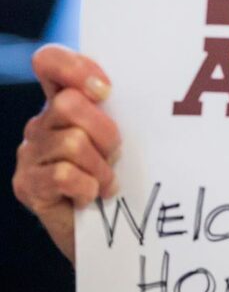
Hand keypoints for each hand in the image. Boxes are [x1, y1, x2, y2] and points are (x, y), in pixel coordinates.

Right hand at [12, 45, 120, 263]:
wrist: (105, 230)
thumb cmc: (118, 173)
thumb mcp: (119, 134)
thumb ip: (115, 108)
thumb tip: (140, 88)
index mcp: (63, 100)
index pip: (49, 61)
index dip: (74, 67)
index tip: (106, 90)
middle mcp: (40, 121)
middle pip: (69, 103)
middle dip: (104, 130)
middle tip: (116, 153)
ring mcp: (29, 152)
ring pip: (72, 142)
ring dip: (100, 166)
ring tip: (106, 180)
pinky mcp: (26, 184)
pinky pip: (65, 175)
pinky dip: (87, 187)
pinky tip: (90, 196)